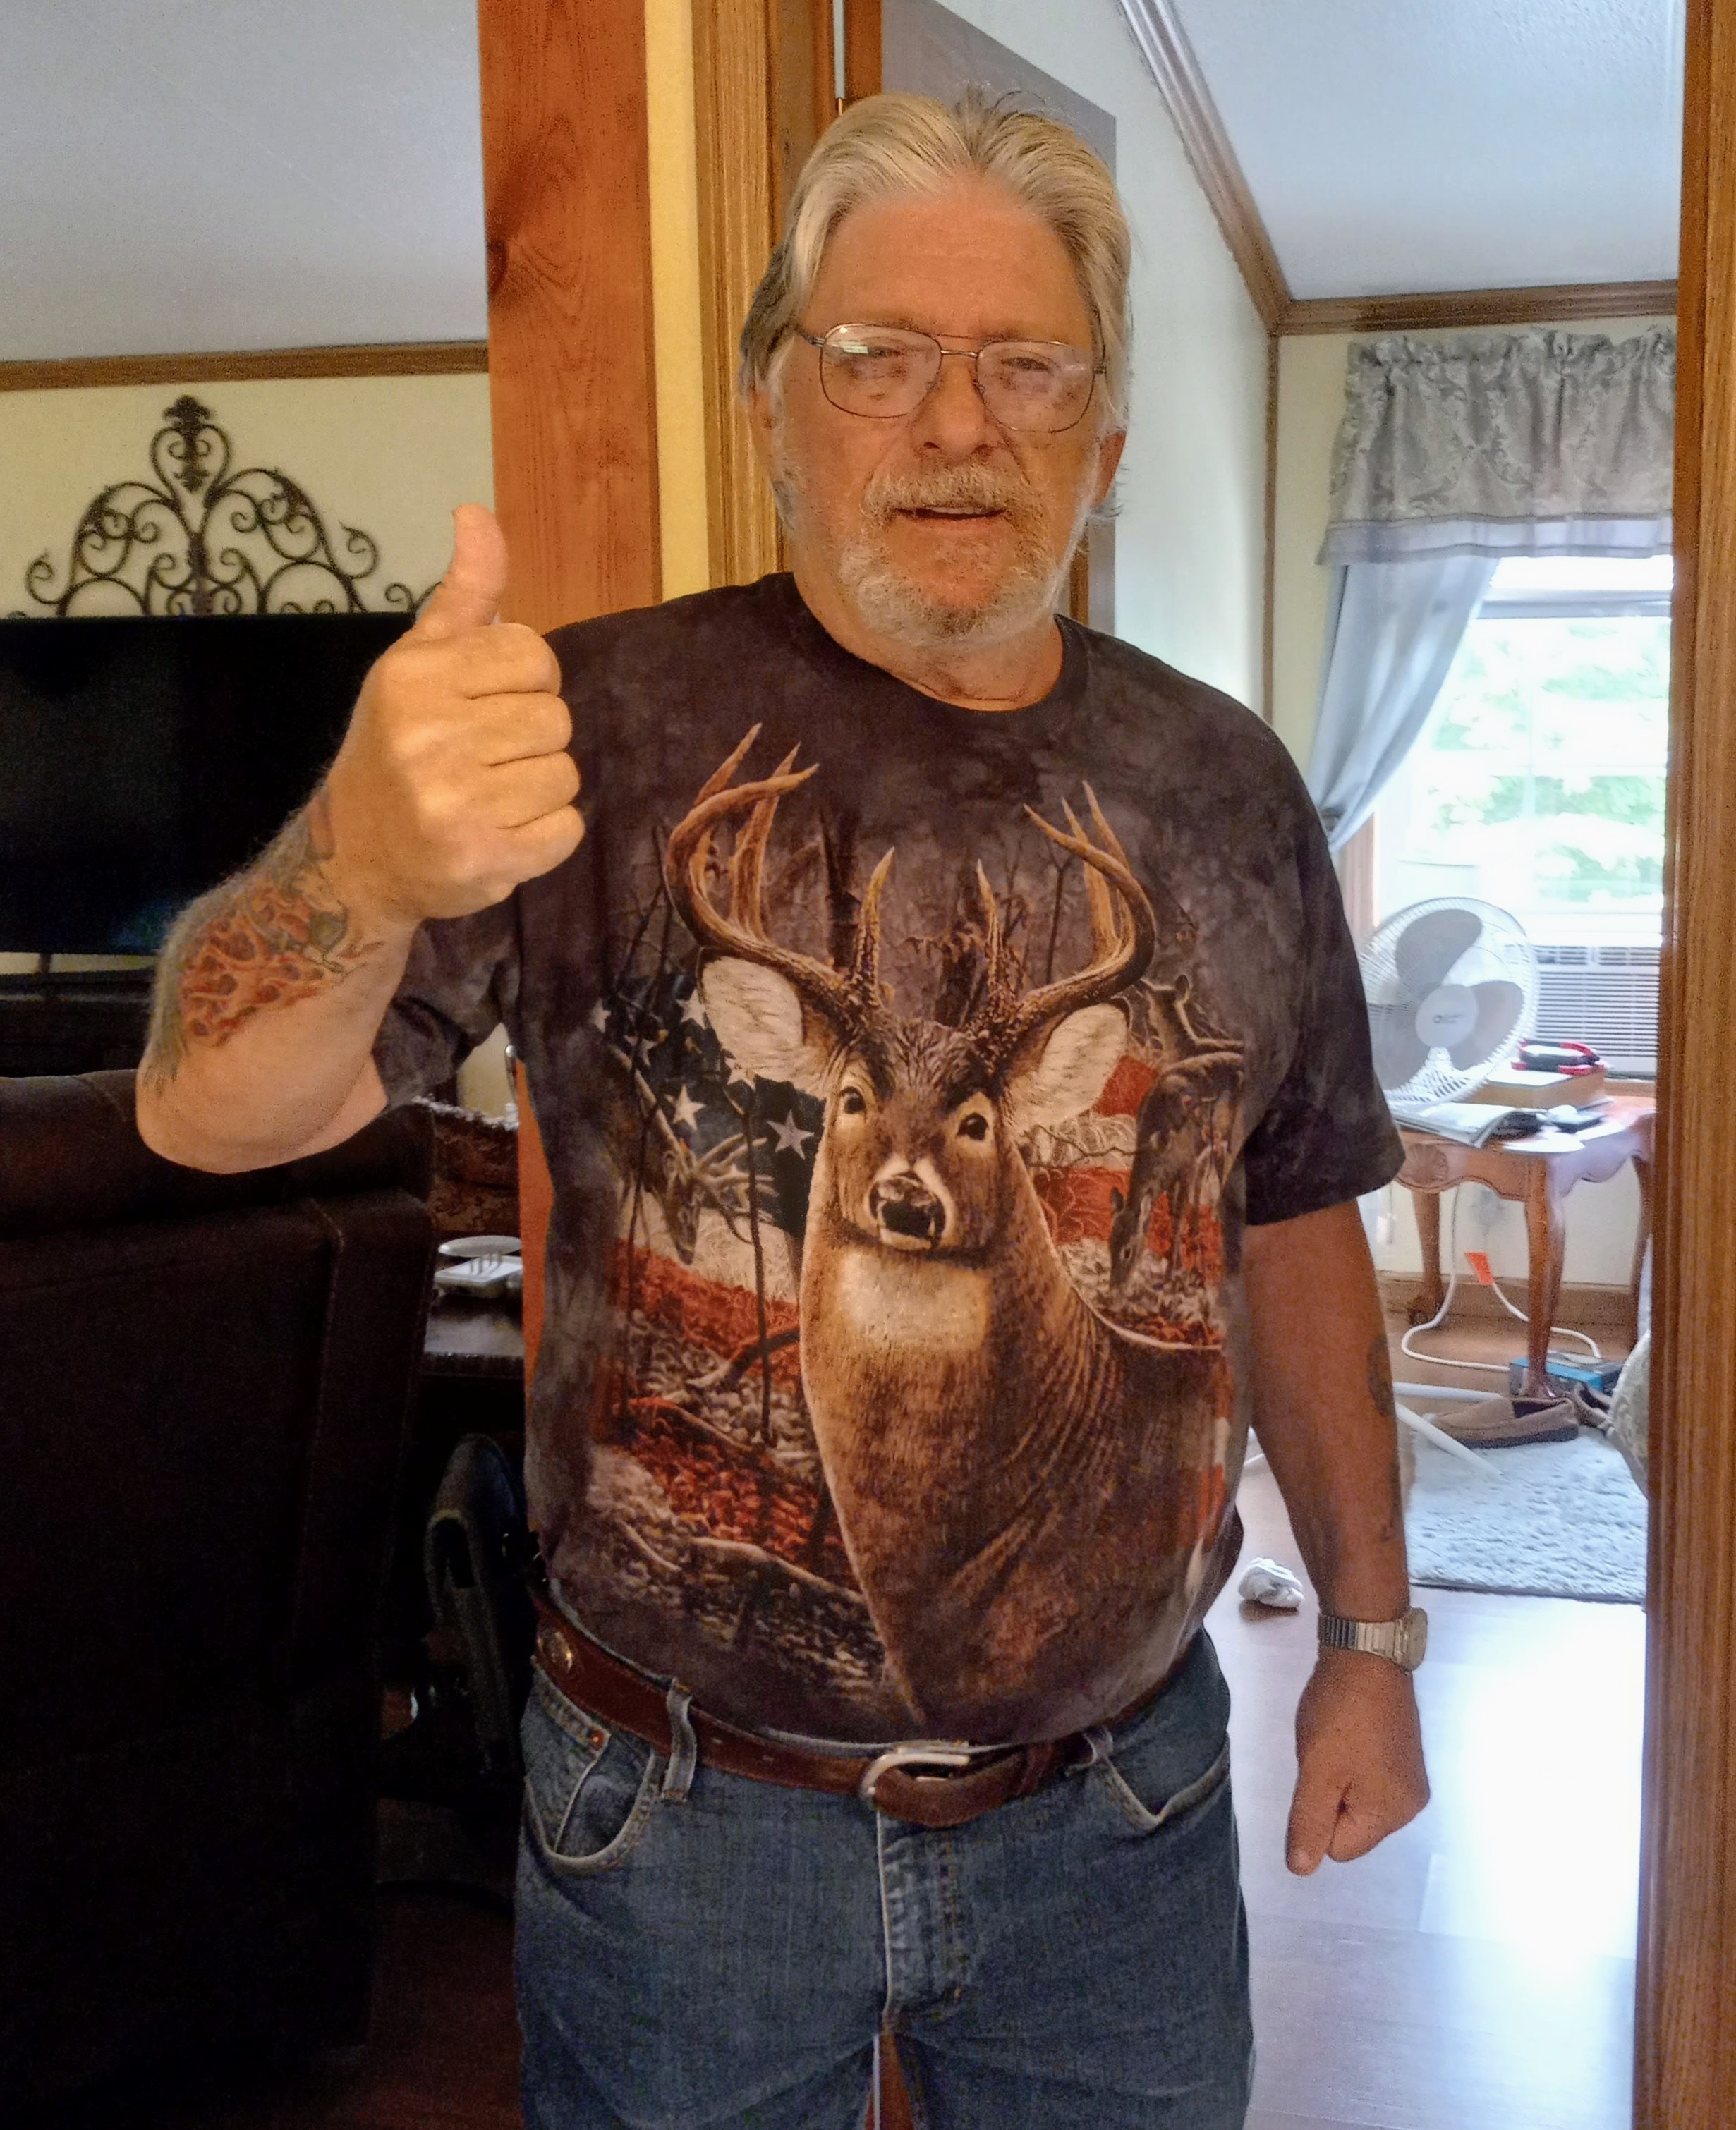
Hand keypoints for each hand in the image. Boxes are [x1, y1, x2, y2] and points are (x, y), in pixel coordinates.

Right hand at [322, 504, 582, 926]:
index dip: (525, 680)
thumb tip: (477, 512)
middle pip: (555, 718)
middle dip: (530, 738)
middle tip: (482, 760)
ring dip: (538, 789)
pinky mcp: (484, 861)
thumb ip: (464, 593)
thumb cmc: (396, 748)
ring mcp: (456, 805)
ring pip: (565, 774)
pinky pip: (567, 829)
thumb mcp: (418, 660)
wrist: (353, 860)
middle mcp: (429, 737)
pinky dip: (545, 836)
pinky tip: (499, 833)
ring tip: (488, 797)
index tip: (487, 704)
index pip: (533, 654)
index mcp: (415, 677)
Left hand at [1285, 1648, 1428, 1873]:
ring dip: (1337, 1775)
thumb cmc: (1340, 1714)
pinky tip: (1348, 1731)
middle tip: (1327, 1753)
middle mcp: (1411, 1804)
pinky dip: (1350, 1759)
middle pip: (1351, 1825)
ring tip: (1337, 1739)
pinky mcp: (1404, 1753)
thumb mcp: (1317, 1772)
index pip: (1340, 1847)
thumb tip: (1302, 1871)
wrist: (1366, 1651)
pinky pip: (1366, 1776)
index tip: (1321, 1772)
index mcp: (1394, 1814)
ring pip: (1355, 1799)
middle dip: (1330, 1794)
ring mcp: (1410, 1777)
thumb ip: (1309, 1823)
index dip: (1319, 1813)